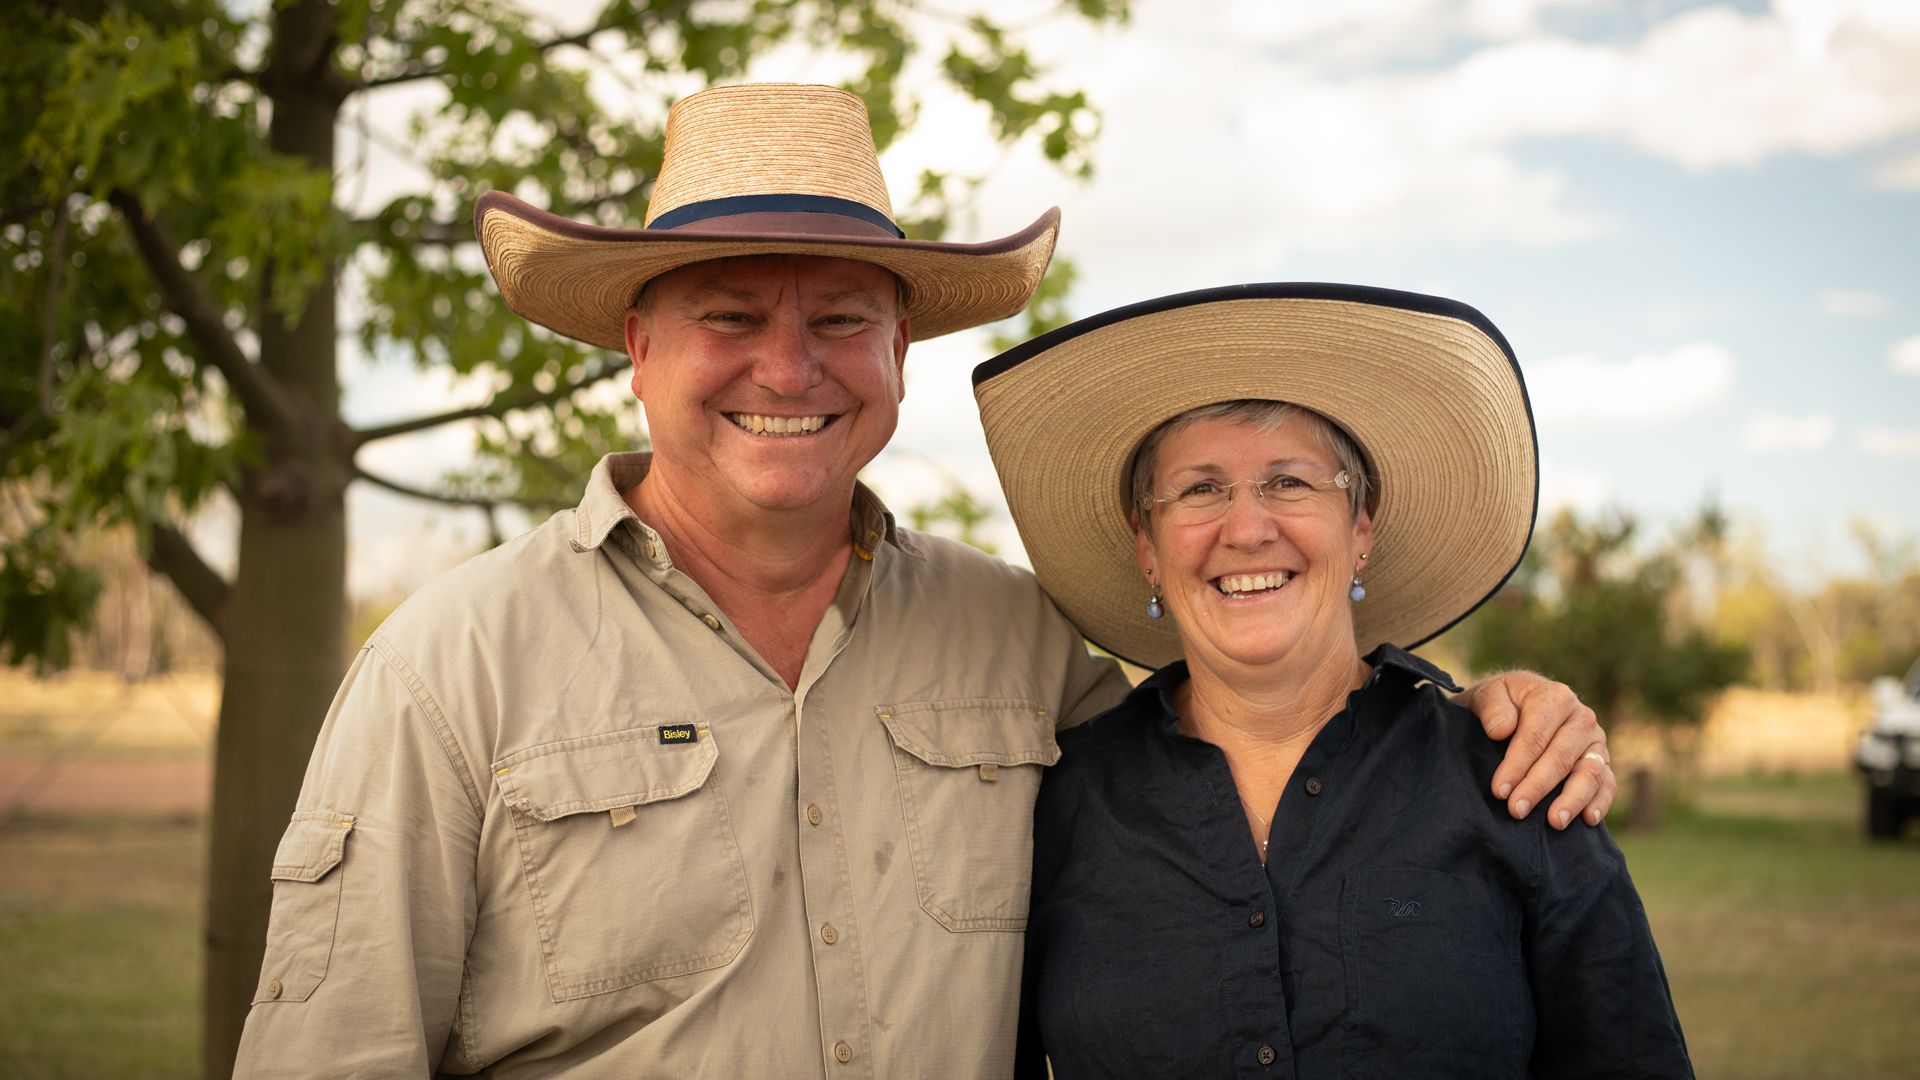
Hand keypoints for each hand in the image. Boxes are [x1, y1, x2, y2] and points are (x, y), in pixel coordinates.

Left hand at [1458, 671, 1614, 829]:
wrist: (1518, 706)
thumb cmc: (1502, 704)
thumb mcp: (1489, 695)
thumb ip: (1492, 706)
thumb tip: (1501, 730)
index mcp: (1555, 697)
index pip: (1536, 736)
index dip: (1517, 765)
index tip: (1500, 790)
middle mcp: (1581, 718)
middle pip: (1561, 757)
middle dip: (1537, 786)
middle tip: (1516, 810)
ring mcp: (1595, 742)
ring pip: (1590, 772)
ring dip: (1572, 799)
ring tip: (1554, 822)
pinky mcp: (1602, 762)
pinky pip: (1607, 783)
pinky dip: (1600, 802)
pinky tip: (1588, 820)